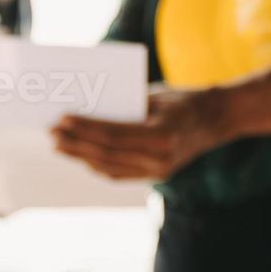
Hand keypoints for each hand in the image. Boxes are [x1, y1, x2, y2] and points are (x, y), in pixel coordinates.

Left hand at [51, 85, 235, 180]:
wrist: (218, 119)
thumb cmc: (184, 99)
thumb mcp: (156, 96)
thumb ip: (126, 106)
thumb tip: (87, 108)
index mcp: (163, 135)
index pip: (114, 134)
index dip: (86, 129)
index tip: (63, 120)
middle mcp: (161, 159)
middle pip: (108, 154)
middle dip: (76, 144)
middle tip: (52, 134)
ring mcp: (159, 171)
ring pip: (110, 168)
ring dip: (82, 157)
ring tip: (60, 145)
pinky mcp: (156, 175)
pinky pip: (119, 173)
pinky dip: (97, 164)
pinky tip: (81, 155)